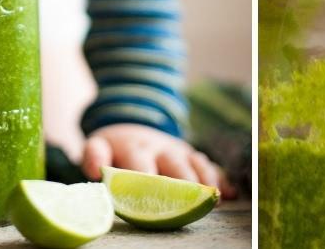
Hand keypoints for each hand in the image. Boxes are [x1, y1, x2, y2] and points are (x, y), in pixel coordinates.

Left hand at [81, 123, 235, 197]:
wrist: (134, 127)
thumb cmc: (115, 148)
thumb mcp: (99, 145)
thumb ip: (94, 155)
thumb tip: (93, 171)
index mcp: (134, 146)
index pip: (140, 162)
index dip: (145, 177)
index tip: (149, 191)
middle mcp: (159, 147)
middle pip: (174, 164)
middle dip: (183, 181)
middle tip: (191, 197)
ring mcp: (179, 151)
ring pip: (195, 164)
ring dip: (205, 181)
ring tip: (215, 198)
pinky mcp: (192, 156)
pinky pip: (209, 166)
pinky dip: (221, 179)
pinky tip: (231, 193)